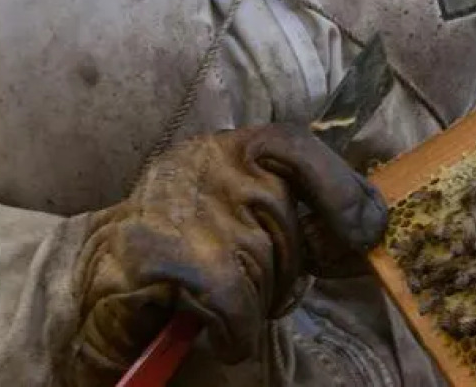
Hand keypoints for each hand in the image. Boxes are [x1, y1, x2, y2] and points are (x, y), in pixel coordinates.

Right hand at [67, 125, 387, 385]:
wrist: (101, 291)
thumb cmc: (186, 256)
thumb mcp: (247, 220)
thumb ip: (302, 215)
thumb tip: (374, 224)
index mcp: (224, 149)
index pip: (292, 144)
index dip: (338, 187)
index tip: (366, 229)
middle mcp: (199, 165)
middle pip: (286, 220)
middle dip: (282, 271)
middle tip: (245, 287)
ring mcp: (175, 207)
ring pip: (262, 266)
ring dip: (254, 304)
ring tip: (217, 305)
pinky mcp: (156, 256)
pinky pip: (233, 301)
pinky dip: (234, 329)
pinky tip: (214, 330)